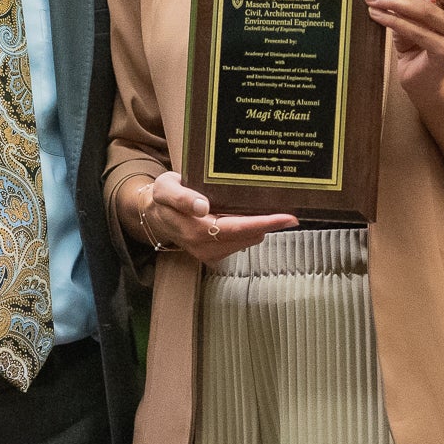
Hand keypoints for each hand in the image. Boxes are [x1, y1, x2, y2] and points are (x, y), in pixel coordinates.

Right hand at [134, 171, 294, 265]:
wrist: (155, 215)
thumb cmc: (163, 197)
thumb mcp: (166, 189)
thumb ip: (182, 197)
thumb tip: (203, 206)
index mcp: (196, 231)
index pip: (238, 229)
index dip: (265, 223)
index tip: (288, 218)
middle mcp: (205, 247)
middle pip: (249, 236)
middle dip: (269, 224)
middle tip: (286, 206)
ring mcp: (210, 254)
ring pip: (248, 240)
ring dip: (259, 227)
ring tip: (267, 208)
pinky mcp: (215, 255)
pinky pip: (241, 242)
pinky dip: (250, 230)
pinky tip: (250, 216)